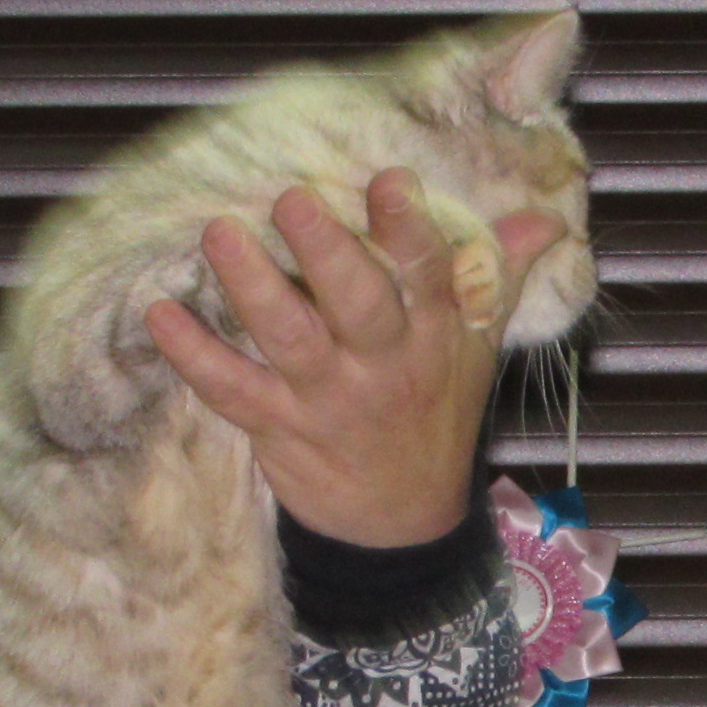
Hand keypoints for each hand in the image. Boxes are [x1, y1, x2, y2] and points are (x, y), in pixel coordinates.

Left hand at [144, 168, 572, 546]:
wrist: (402, 525)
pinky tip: (160, 313)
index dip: (408, 230)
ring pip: (289, 339)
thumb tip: (546, 217)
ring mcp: (326, 399)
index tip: (387, 181)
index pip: (429, 277)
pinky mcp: (278, 428)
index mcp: (434, 337)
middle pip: (358, 305)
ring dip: (251, 286)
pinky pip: (231, 389)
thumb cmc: (434, 414)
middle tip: (292, 199)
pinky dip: (192, 354)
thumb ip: (499, 273)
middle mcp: (382, 366)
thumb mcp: (480, 349)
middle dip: (327, 253)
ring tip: (219, 234)